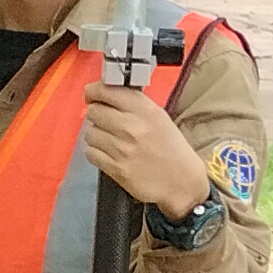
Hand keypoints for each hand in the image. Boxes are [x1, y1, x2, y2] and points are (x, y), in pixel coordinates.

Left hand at [80, 84, 213, 213]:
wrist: (182, 182)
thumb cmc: (172, 148)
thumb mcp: (159, 117)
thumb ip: (134, 104)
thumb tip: (106, 95)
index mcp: (145, 110)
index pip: (106, 91)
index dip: (94, 91)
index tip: (91, 94)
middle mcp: (131, 126)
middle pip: (93, 111)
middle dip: (97, 114)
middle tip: (105, 120)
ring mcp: (122, 148)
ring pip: (90, 133)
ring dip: (97, 135)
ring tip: (111, 140)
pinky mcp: (115, 168)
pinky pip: (91, 153)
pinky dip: (96, 153)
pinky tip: (109, 154)